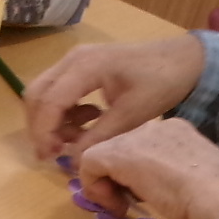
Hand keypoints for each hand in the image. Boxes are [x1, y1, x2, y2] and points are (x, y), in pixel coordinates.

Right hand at [23, 34, 207, 159]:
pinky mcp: (81, 66)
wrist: (181, 60)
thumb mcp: (131, 115)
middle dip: (40, 127)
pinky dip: (65, 112)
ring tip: (75, 140)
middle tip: (53, 154)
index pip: (49, 102)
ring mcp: (75, 60)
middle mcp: (73, 59)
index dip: (44, 133)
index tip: (49, 158)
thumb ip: (99, 137)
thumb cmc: (161, 83)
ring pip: (44, 93)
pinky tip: (88, 122)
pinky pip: (59, 91)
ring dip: (52, 120)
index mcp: (84, 67)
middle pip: (36, 94)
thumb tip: (72, 159)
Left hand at [78, 118, 218, 218]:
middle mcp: (155, 126)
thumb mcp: (193, 179)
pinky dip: (95, 188)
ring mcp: (137, 136)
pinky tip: (117, 205)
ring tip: (124, 206)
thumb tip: (150, 188)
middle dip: (117, 179)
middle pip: (120, 149)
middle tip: (129, 204)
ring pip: (103, 155)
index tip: (144, 198)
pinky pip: (89, 164)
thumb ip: (171, 175)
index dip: (135, 175)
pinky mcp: (119, 153)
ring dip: (107, 185)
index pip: (141, 148)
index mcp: (176, 131)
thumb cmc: (217, 198)